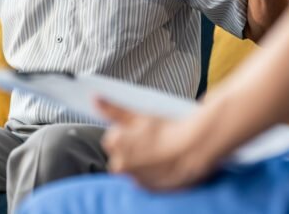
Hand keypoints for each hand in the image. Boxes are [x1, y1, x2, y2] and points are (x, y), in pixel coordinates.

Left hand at [97, 98, 217, 189]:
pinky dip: (154, 173)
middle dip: (134, 149)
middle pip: (122, 156)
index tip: (144, 130)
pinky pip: (147, 180)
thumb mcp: (138, 114)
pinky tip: (167, 163)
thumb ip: (113, 109)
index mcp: (115, 144)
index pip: (113, 139)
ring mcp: (135, 179)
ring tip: (163, 151)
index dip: (129, 133)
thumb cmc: (166, 128)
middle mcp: (121, 165)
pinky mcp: (149, 189)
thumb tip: (94, 98)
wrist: (195, 147)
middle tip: (154, 140)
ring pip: (135, 168)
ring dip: (145, 162)